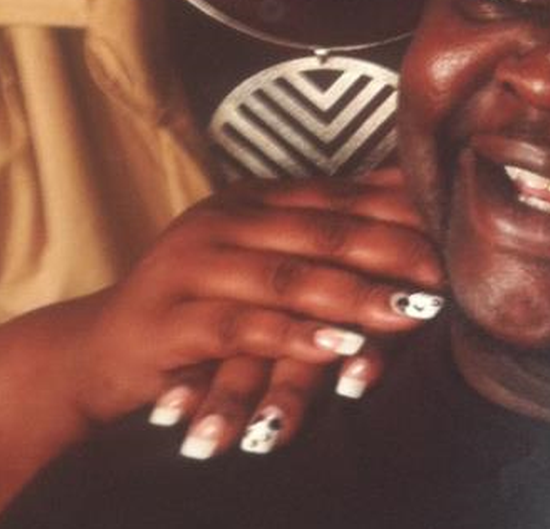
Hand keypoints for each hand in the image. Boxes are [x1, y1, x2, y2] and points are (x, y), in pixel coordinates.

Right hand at [62, 168, 444, 457]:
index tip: (451, 232)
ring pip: (288, 277)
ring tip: (409, 310)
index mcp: (248, 200)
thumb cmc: (193, 304)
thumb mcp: (253, 258)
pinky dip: (297, 336)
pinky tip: (338, 346)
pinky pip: (244, 328)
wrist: (98, 350)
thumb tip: (400, 199)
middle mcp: (222, 221)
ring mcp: (193, 267)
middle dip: (390, 253)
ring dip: (355, 295)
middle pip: (320, 231)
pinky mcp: (172, 320)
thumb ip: (315, 235)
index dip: (395, 215)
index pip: (335, 199)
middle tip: (445, 273)